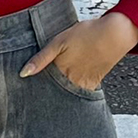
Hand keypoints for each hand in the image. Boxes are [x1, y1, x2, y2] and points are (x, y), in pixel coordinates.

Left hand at [20, 13, 137, 90]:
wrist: (115, 35)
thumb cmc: (87, 35)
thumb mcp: (59, 42)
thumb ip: (41, 59)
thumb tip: (23, 74)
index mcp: (59, 72)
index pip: (42, 88)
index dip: (34, 91)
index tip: (25, 94)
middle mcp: (70, 83)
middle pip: (53, 95)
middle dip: (45, 98)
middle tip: (35, 102)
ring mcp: (81, 86)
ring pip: (65, 97)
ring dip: (58, 98)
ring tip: (49, 100)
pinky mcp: (91, 85)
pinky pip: (78, 95)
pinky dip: (72, 96)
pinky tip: (67, 94)